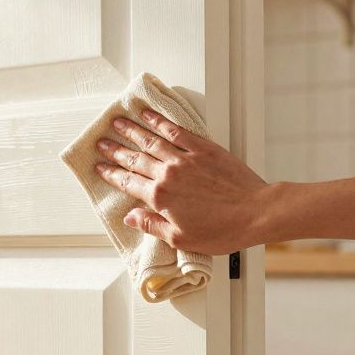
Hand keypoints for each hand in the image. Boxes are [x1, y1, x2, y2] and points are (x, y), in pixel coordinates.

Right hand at [94, 109, 271, 254]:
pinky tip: (149, 115)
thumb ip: (152, 225)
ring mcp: (185, 158)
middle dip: (115, 150)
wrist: (255, 212)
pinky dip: (160, 121)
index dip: (111, 174)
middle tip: (101, 142)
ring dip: (131, 130)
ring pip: (151, 139)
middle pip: (134, 158)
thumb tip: (131, 217)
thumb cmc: (223, 230)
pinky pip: (176, 131)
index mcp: (160, 197)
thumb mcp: (182, 238)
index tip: (99, 167)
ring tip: (117, 122)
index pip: (127, 182)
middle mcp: (168, 174)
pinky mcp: (203, 148)